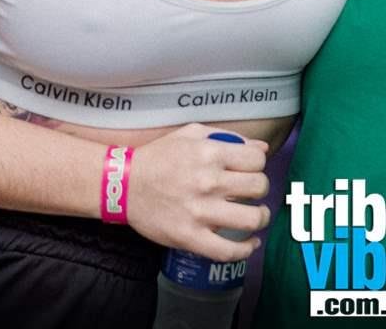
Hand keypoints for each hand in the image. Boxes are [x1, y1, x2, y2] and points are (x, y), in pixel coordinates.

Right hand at [127, 123, 270, 260]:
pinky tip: (250, 243)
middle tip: (252, 193)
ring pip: (251, 219)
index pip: (257, 161)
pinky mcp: (190, 237)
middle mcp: (208, 182)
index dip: (259, 165)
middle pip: (258, 187)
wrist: (124, 185)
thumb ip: (228, 137)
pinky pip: (227, 250)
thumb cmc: (158, 157)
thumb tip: (261, 149)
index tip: (251, 171)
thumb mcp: (191, 134)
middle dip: (261, 189)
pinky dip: (246, 250)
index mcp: (210, 154)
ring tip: (256, 216)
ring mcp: (200, 212)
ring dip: (260, 218)